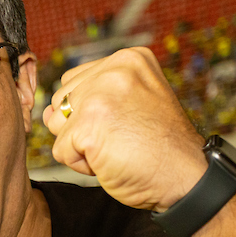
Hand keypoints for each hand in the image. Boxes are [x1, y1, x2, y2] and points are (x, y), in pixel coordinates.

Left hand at [41, 47, 206, 211]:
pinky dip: (81, 165)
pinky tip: (111, 161)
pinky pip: (60, 150)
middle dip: (82, 126)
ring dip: (80, 145)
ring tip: (117, 147)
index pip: (75, 81)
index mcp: (129, 58)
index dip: (91, 111)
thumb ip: (91, 96)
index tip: (126, 122)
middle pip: (62, 100)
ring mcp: (100, 96)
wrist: (187, 178)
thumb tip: (49, 112)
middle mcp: (115, 69)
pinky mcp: (88, 125)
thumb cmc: (160, 146)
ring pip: (57, 124)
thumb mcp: (132, 103)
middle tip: (123, 138)